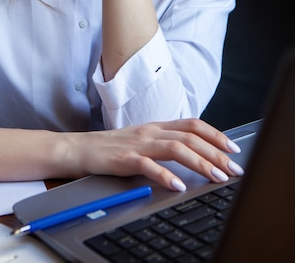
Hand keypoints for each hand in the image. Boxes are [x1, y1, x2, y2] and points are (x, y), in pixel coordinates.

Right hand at [67, 118, 242, 191]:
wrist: (78, 148)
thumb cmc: (110, 149)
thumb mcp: (141, 141)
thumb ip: (163, 144)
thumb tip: (193, 155)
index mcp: (156, 126)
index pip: (192, 125)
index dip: (215, 135)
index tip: (233, 148)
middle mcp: (150, 131)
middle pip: (190, 137)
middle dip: (216, 152)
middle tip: (234, 168)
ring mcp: (138, 144)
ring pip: (176, 148)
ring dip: (200, 163)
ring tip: (216, 176)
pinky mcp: (124, 158)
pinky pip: (148, 166)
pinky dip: (165, 175)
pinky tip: (178, 185)